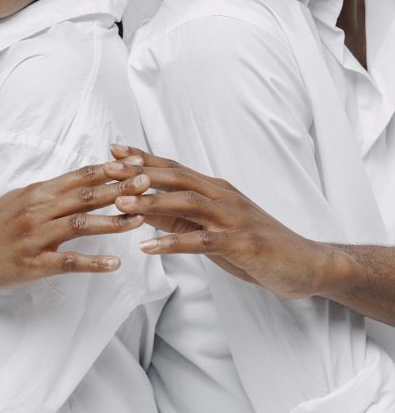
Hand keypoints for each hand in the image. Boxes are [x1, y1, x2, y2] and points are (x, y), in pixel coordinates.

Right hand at [0, 156, 148, 289]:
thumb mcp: (24, 197)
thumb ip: (54, 189)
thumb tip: (87, 177)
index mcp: (39, 191)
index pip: (80, 176)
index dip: (109, 169)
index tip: (135, 163)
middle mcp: (38, 209)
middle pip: (85, 196)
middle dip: (118, 189)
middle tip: (147, 184)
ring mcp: (36, 237)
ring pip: (79, 225)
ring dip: (112, 222)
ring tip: (139, 220)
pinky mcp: (34, 264)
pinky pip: (67, 262)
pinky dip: (93, 262)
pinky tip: (114, 263)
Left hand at [107, 146, 335, 299]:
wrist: (304, 263)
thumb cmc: (255, 245)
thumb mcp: (212, 228)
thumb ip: (181, 219)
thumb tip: (144, 211)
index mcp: (215, 189)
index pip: (173, 167)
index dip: (142, 158)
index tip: (112, 150)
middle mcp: (222, 195)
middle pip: (176, 176)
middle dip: (140, 172)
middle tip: (107, 169)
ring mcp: (232, 217)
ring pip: (186, 203)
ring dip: (152, 202)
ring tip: (121, 205)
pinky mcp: (241, 242)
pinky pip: (202, 242)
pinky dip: (173, 244)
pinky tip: (148, 249)